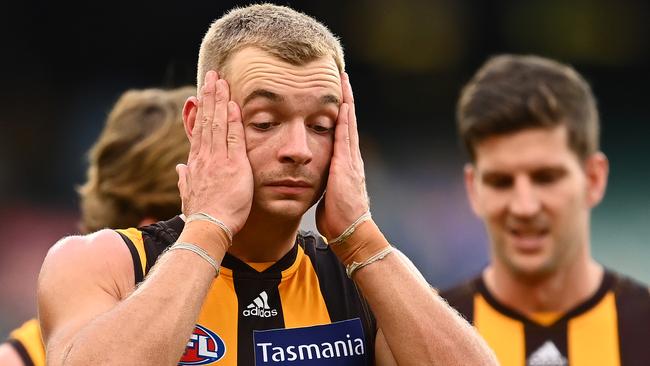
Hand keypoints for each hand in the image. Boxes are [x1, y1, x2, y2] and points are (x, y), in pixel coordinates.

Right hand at [176, 70, 252, 234]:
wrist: (207, 229)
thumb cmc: (201, 216)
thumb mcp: (188, 195)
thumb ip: (184, 179)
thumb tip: (179, 168)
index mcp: (196, 163)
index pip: (199, 131)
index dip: (201, 111)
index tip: (202, 95)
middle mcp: (204, 157)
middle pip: (207, 121)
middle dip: (209, 97)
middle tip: (212, 76)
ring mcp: (217, 160)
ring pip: (217, 124)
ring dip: (219, 101)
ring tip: (220, 81)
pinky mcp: (233, 165)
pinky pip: (232, 137)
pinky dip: (232, 120)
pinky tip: (233, 104)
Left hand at [316, 72, 368, 238]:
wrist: (351, 231)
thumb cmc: (338, 218)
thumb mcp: (330, 194)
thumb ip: (326, 181)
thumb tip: (318, 178)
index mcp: (345, 164)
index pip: (342, 132)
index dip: (340, 113)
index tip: (336, 96)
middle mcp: (351, 158)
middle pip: (348, 122)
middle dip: (346, 100)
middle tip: (342, 78)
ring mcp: (351, 160)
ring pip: (349, 125)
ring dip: (347, 102)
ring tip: (344, 82)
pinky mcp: (347, 165)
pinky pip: (346, 137)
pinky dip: (346, 119)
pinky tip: (343, 105)